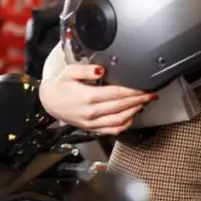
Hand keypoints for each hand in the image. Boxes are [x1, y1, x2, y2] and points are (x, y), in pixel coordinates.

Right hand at [39, 64, 156, 135]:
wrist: (49, 102)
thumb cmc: (60, 86)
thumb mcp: (69, 72)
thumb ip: (86, 69)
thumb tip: (101, 69)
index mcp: (87, 97)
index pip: (117, 94)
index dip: (134, 91)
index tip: (145, 87)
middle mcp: (91, 112)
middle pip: (121, 107)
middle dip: (139, 100)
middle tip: (151, 94)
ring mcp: (92, 123)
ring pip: (119, 121)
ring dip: (135, 112)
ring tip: (145, 103)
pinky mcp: (92, 129)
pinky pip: (112, 131)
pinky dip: (125, 125)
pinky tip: (133, 116)